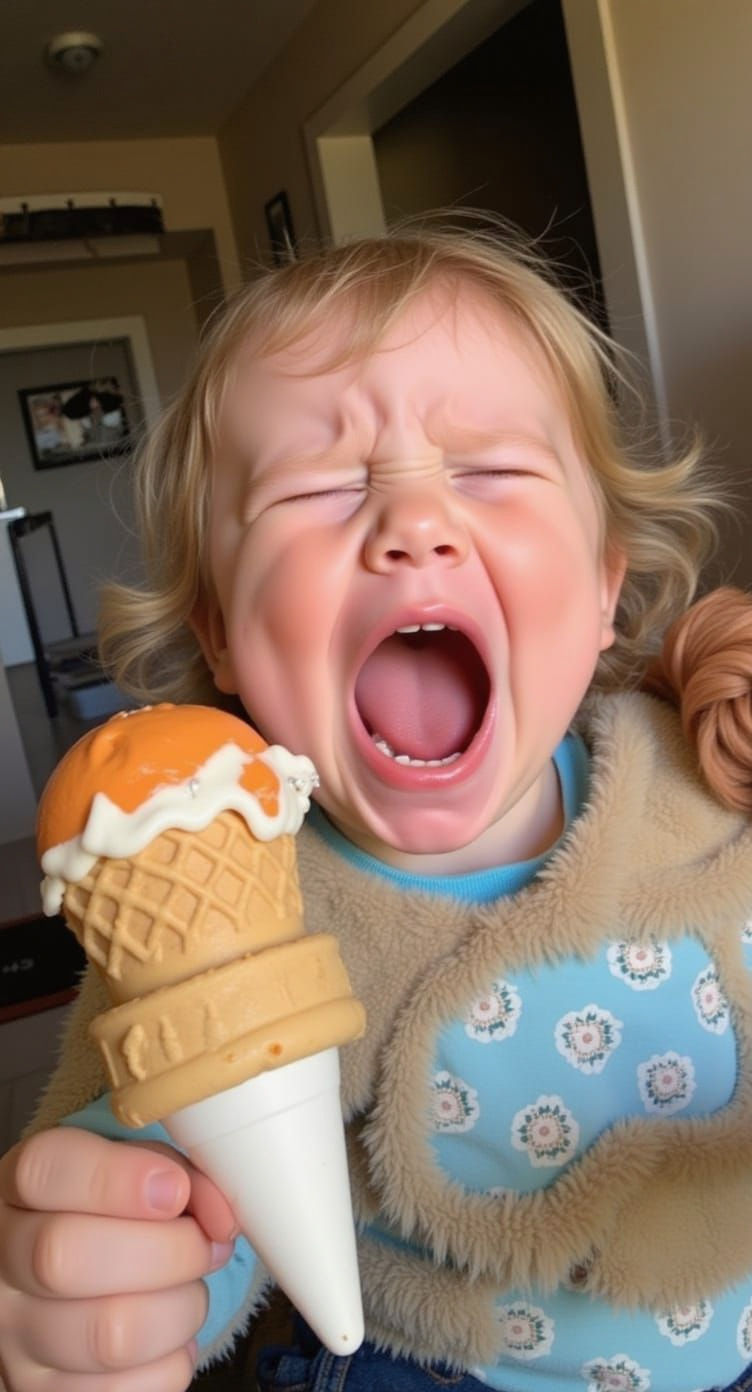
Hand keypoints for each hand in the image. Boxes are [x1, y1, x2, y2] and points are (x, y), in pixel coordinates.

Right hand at [0, 1127, 237, 1391]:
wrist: (92, 1273)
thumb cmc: (122, 1216)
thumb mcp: (142, 1170)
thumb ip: (181, 1174)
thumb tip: (221, 1218)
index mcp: (22, 1189)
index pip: (43, 1173)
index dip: (116, 1179)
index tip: (175, 1188)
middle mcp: (5, 1262)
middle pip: (63, 1258)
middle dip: (166, 1249)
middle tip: (205, 1244)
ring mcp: (18, 1337)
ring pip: (108, 1334)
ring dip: (180, 1309)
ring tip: (189, 1290)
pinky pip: (130, 1390)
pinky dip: (173, 1361)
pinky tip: (169, 1333)